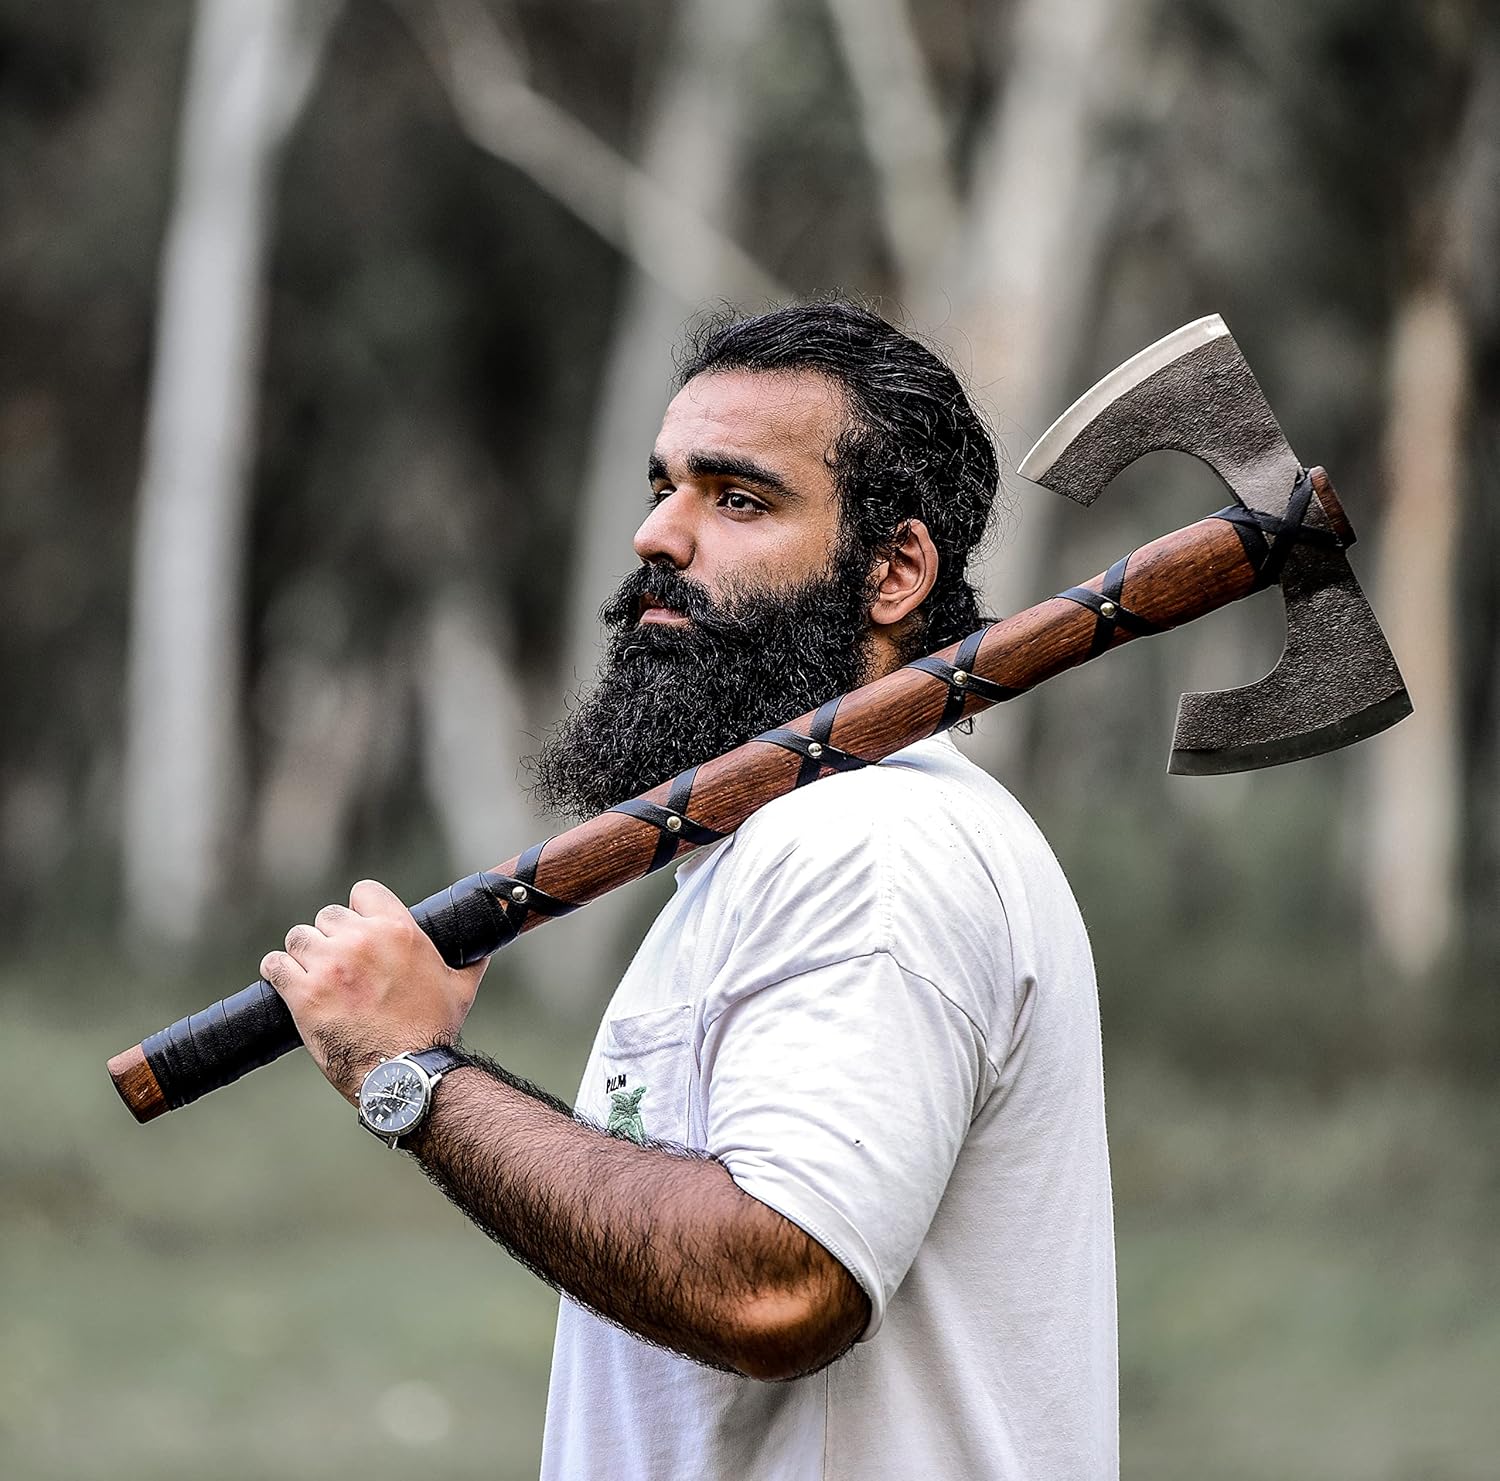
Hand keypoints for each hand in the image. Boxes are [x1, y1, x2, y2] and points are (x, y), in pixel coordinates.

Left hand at [260, 879, 487, 1102]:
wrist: (405, 1073)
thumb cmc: (433, 1031)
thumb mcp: (461, 989)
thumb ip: (471, 963)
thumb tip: (484, 952)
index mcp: (398, 930)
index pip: (363, 891)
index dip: (358, 909)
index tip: (357, 928)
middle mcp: (361, 940)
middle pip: (327, 916)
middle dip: (330, 936)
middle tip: (336, 962)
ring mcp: (330, 966)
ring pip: (298, 938)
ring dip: (302, 953)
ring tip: (310, 973)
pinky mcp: (304, 994)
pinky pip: (276, 966)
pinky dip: (277, 972)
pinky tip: (286, 982)